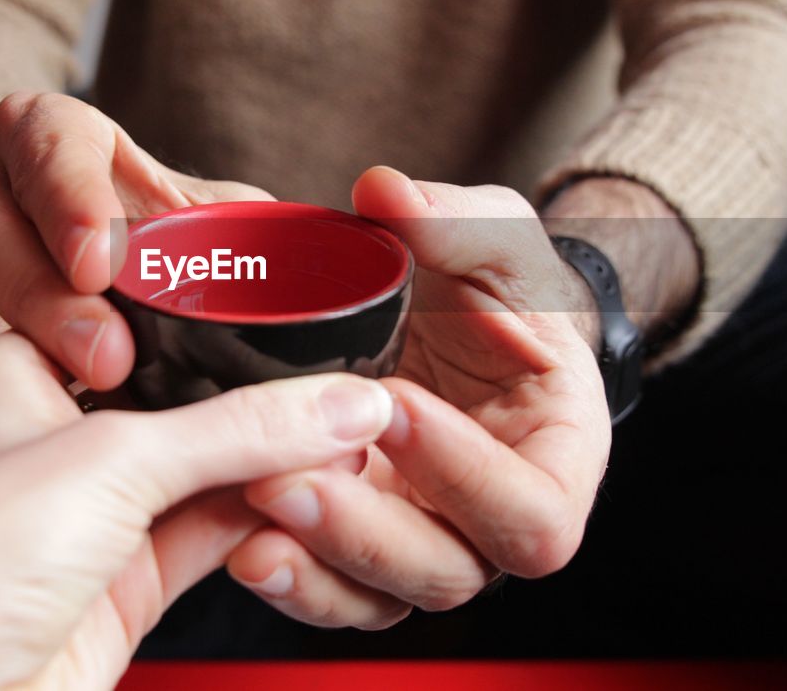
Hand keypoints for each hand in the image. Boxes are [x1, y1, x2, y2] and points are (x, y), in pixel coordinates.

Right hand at [0, 91, 269, 526]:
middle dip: (30, 289)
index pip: (51, 139)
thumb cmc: (167, 231)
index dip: (67, 191)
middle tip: (100, 356)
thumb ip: (255, 232)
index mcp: (66, 152)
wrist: (93, 248)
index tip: (101, 255)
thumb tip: (328, 251)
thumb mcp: (213, 219)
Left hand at [0, 332, 393, 689]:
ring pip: (200, 468)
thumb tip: (342, 404)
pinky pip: (208, 532)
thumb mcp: (114, 459)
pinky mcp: (121, 581)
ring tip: (350, 433)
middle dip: (255, 394)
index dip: (207, 305)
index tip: (286, 295)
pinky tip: (316, 496)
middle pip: (177, 396)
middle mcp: (52, 434)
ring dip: (272, 459)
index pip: (128, 314)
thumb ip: (241, 428)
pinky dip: (261, 517)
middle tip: (336, 375)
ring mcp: (88, 512)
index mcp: (16, 364)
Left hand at [224, 166, 611, 627]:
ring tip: (246, 508)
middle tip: (285, 474)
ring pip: (380, 595)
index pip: (533, 511)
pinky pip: (330, 588)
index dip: (467, 474)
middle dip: (364, 530)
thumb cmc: (498, 289)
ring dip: (313, 564)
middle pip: (447, 572)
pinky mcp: (360, 542)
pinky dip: (285, 574)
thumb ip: (458, 221)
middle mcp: (491, 521)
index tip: (394, 402)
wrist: (459, 323)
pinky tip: (231, 536)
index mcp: (555, 460)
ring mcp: (422, 539)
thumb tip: (385, 191)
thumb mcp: (495, 242)